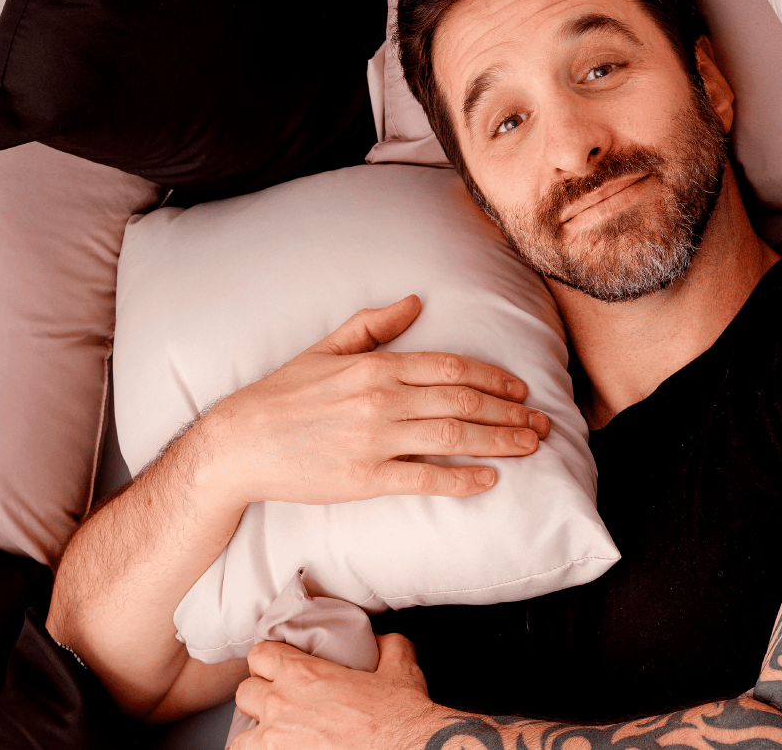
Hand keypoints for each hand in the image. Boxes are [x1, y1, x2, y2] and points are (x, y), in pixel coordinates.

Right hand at [189, 294, 551, 507]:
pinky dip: (463, 480)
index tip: (521, 389)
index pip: (451, 368)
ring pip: (455, 438)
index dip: (493, 379)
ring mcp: (376, 441)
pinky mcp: (366, 478)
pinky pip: (426, 479)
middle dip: (510, 412)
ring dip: (500, 442)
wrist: (239, 444)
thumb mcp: (326, 348)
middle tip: (542, 422)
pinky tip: (489, 480)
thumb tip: (415, 301)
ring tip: (530, 447)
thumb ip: (374, 325)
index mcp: (376, 366)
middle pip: (464, 402)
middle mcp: (382, 400)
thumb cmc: (282, 395)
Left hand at [232, 634, 440, 749]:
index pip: (259, 655)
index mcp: (304, 675)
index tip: (279, 669)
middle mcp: (282, 705)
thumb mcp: (399, 664)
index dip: (269, 660)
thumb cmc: (401, 715)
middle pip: (245, 692)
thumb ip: (385, 644)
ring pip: (241, 736)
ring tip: (277, 737)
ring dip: (256, 735)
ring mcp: (278, 741)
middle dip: (260, 696)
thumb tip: (378, 640)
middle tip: (281, 704)